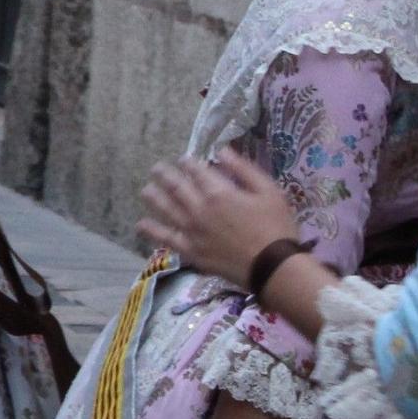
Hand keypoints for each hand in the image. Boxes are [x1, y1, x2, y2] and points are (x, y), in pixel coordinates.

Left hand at [137, 150, 300, 287]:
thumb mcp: (269, 191)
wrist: (274, 267)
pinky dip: (151, 230)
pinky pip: (165, 239)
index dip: (187, 162)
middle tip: (156, 168)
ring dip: (153, 197)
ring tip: (146, 189)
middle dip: (164, 174)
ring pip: (165, 209)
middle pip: (175, 187)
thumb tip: (222, 150)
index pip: (196, 171)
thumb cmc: (276, 227)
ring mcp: (192, 231)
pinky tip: (141, 224)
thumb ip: (244, 169)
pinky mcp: (191, 251)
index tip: (183, 159)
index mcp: (218, 192)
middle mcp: (199, 209)